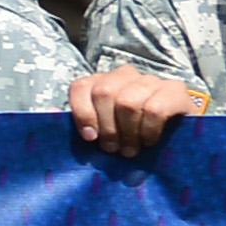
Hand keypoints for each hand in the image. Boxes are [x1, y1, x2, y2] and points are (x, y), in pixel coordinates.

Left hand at [64, 63, 211, 161]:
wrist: (178, 143)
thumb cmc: (132, 139)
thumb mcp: (103, 134)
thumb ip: (79, 124)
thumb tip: (47, 113)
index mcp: (103, 82)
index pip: (82, 86)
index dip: (82, 113)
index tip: (90, 139)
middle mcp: (126, 75)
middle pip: (105, 92)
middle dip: (108, 127)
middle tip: (114, 149)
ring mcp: (152, 81)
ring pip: (128, 101)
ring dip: (129, 133)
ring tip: (132, 150)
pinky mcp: (176, 91)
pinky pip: (155, 108)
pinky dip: (149, 130)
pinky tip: (150, 141)